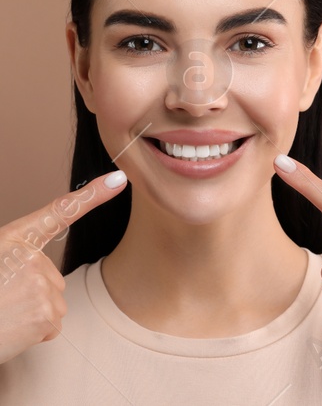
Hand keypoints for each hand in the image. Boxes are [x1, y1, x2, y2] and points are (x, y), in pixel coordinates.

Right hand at [0, 172, 125, 364]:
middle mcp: (32, 259)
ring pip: (52, 304)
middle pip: (52, 279)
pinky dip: (32, 334)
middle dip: (30, 295)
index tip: (117, 179)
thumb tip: (36, 275)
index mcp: (15, 240)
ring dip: (30, 316)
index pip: (59, 212)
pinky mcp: (46, 315)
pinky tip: (10, 330)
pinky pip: (51, 326)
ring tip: (2, 316)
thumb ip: (18, 262)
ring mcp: (41, 285)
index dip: (92, 195)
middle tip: (2, 300)